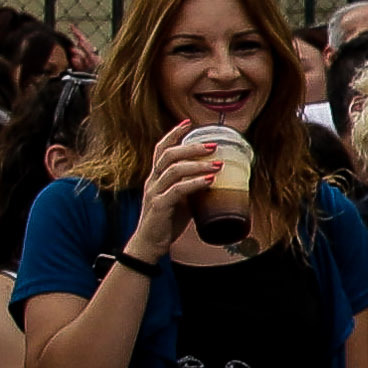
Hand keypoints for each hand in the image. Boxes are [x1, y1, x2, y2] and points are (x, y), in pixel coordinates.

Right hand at [132, 123, 229, 244]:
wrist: (149, 244)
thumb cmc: (166, 221)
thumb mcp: (180, 199)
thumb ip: (192, 187)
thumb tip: (216, 178)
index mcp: (156, 177)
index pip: (161, 149)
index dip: (173, 134)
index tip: (188, 123)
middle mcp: (153, 181)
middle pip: (168, 155)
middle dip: (191, 147)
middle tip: (213, 145)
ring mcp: (154, 193)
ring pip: (173, 170)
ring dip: (198, 165)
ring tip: (217, 163)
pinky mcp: (159, 207)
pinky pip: (177, 190)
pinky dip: (195, 183)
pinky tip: (209, 180)